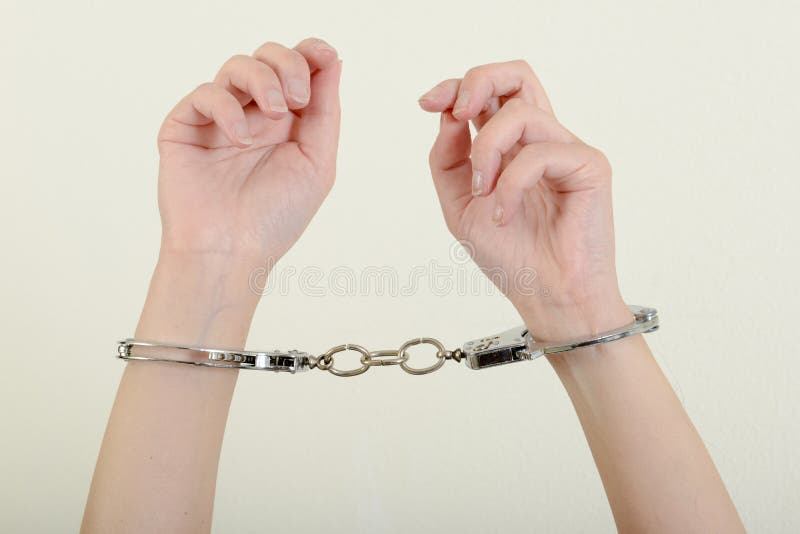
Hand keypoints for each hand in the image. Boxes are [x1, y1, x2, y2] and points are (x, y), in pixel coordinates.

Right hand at [156, 38, 341, 265]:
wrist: (231, 253)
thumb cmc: (275, 218)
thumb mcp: (317, 162)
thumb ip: (325, 111)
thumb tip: (332, 61)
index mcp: (288, 123)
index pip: (298, 69)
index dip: (310, 53)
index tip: (324, 55)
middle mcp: (254, 116)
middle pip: (269, 57)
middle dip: (288, 65)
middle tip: (296, 99)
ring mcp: (219, 120)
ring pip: (237, 66)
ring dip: (263, 80)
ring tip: (274, 114)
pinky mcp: (185, 126)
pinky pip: (206, 94)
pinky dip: (228, 108)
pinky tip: (240, 139)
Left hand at [419, 61, 629, 339]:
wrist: (547, 299)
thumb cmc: (512, 258)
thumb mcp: (459, 206)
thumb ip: (448, 160)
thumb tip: (449, 116)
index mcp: (513, 148)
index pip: (490, 93)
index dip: (457, 86)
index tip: (428, 103)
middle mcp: (541, 142)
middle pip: (518, 75)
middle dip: (478, 81)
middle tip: (458, 111)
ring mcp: (567, 151)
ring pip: (520, 113)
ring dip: (486, 151)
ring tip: (482, 192)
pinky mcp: (589, 166)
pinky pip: (540, 153)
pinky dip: (511, 184)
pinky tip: (505, 214)